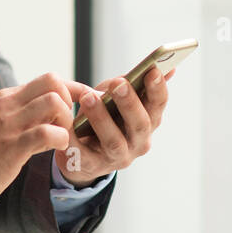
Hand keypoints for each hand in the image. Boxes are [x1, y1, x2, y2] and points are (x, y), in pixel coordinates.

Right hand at [0, 72, 84, 210]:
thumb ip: (23, 114)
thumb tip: (54, 112)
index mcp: (7, 98)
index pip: (49, 78)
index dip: (73, 89)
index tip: (84, 103)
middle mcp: (8, 106)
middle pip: (53, 81)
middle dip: (70, 100)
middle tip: (66, 123)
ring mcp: (9, 125)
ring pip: (54, 102)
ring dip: (66, 121)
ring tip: (60, 137)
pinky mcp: (12, 148)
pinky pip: (47, 133)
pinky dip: (61, 139)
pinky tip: (56, 149)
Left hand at [58, 66, 174, 186]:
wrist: (82, 154)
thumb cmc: (104, 117)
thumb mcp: (119, 98)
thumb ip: (135, 83)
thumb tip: (164, 66)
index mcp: (148, 122)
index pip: (158, 105)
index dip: (158, 89)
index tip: (153, 70)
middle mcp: (138, 142)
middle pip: (139, 124)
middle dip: (130, 103)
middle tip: (119, 84)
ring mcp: (116, 157)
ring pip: (114, 141)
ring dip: (102, 119)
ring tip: (88, 98)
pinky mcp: (91, 166)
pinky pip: (82, 153)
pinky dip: (74, 137)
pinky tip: (67, 122)